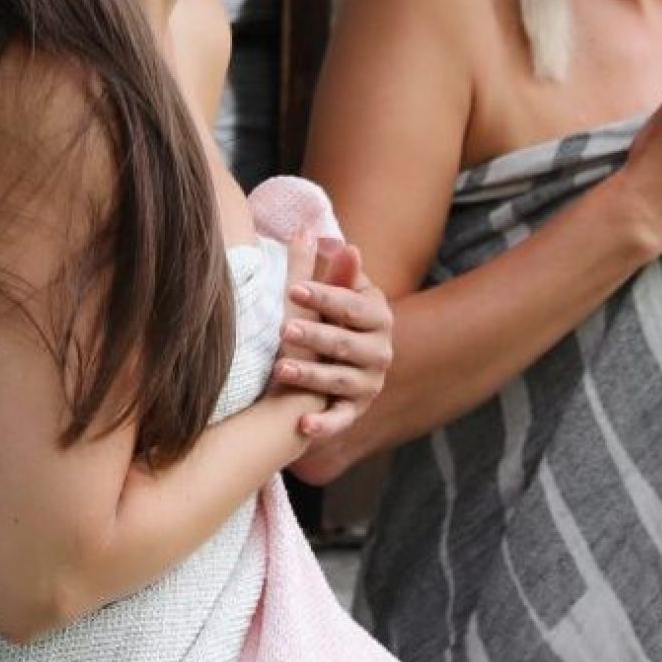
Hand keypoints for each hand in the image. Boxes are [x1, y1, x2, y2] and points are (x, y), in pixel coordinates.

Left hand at [274, 238, 393, 444]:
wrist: (329, 368)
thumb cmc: (329, 322)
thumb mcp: (330, 296)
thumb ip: (328, 269)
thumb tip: (326, 234)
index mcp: (378, 316)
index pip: (352, 305)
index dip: (323, 296)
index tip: (293, 289)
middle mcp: (380, 351)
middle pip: (346, 343)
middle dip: (315, 335)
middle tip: (285, 329)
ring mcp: (368, 384)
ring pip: (338, 380)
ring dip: (311, 375)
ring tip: (281, 369)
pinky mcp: (353, 411)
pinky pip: (339, 421)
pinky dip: (324, 426)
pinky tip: (302, 427)